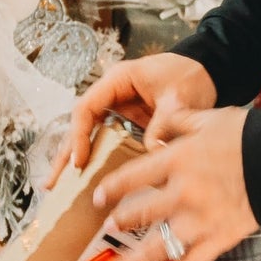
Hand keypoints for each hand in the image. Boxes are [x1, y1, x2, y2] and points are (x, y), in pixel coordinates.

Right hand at [45, 53, 217, 188]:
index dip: (79, 136)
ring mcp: (118, 111)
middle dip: (65, 155)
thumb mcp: (178, 97)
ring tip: (59, 189)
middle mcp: (111, 96)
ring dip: (75, 162)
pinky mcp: (128, 126)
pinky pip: (107, 145)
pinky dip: (97, 163)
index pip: (86, 108)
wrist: (207, 72)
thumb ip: (164, 121)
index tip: (79, 161)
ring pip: (89, 137)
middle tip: (52, 183)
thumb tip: (151, 150)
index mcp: (117, 81)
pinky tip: (89, 184)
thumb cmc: (190, 76)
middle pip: (79, 126)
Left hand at [89, 107, 258, 260]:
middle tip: (108, 229)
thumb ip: (178, 120)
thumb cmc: (249, 136)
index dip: (112, 188)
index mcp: (176, 161)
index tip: (99, 197)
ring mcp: (198, 221)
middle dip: (121, 223)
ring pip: (157, 247)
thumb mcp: (208, 118)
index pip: (132, 176)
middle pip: (141, 213)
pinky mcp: (217, 241)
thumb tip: (160, 119)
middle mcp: (181, 194)